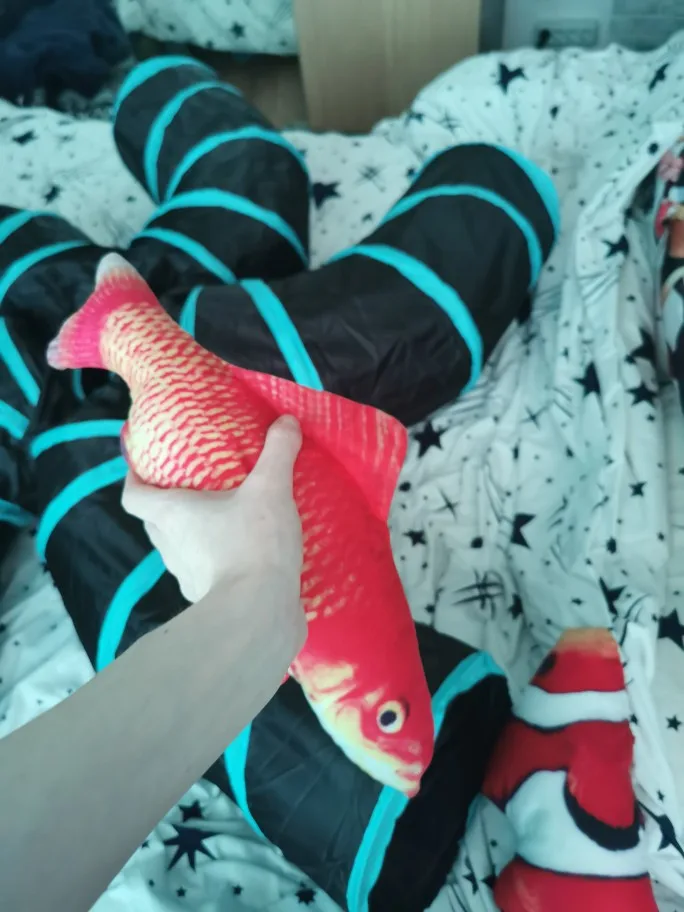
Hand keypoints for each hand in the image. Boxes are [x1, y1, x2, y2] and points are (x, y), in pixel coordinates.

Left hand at [122, 415, 303, 604]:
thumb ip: (278, 453)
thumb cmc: (252, 544)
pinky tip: (244, 554)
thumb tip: (287, 419)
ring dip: (193, 535)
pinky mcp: (210, 600)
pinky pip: (206, 572)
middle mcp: (170, 546)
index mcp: (171, 515)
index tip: (141, 466)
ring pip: (179, 549)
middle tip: (192, 487)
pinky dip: (217, 561)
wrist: (259, 615)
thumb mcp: (270, 489)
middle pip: (154, 522)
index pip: (133, 496)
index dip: (133, 478)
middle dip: (166, 506)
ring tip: (221, 519)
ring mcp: (187, 577)